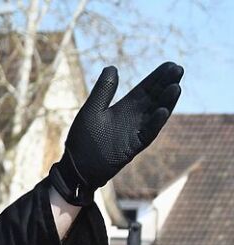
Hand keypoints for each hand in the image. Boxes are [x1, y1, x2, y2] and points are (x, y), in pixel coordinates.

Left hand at [50, 62, 182, 204]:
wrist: (76, 168)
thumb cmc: (82, 140)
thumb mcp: (92, 110)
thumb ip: (103, 90)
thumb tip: (112, 67)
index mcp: (124, 107)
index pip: (146, 89)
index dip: (158, 77)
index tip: (170, 65)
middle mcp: (133, 118)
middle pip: (155, 98)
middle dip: (166, 84)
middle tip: (178, 70)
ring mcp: (135, 133)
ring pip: (155, 114)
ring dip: (166, 101)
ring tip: (175, 87)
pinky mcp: (132, 148)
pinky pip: (147, 134)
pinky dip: (154, 123)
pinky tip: (162, 111)